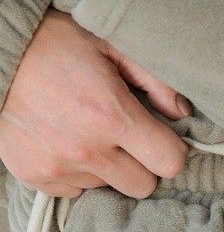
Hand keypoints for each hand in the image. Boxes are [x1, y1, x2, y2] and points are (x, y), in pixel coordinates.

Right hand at [0, 7, 192, 198]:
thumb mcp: (111, 44)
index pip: (169, 163)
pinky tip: (63, 140)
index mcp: (111, 116)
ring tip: (85, 131)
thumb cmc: (55, 42)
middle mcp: (86, 150)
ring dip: (105, 166)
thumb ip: (155, 80)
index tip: (161, 139)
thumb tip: (181, 113)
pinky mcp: (34, 175)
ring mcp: (58, 167)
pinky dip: (74, 172)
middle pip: (142, 186)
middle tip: (125, 138)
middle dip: (141, 164)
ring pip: (106, 186)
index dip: (170, 151)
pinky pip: (73, 190)